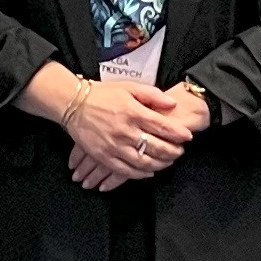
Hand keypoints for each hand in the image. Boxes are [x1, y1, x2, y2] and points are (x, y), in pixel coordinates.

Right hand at [62, 75, 198, 191]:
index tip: (187, 137)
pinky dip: (140, 173)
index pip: (162, 126)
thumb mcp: (129, 87)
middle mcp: (125, 131)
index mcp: (133, 112)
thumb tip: (171, 104)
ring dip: (160, 164)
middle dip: (173, 151)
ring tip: (168, 162)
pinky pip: (125, 170)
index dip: (178, 133)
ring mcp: (114, 146)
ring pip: (143, 162)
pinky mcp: (104, 156)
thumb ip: (152, 95)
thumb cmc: (102, 94)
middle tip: (180, 151)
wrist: (73, 104)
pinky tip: (149, 172)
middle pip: (156, 147)